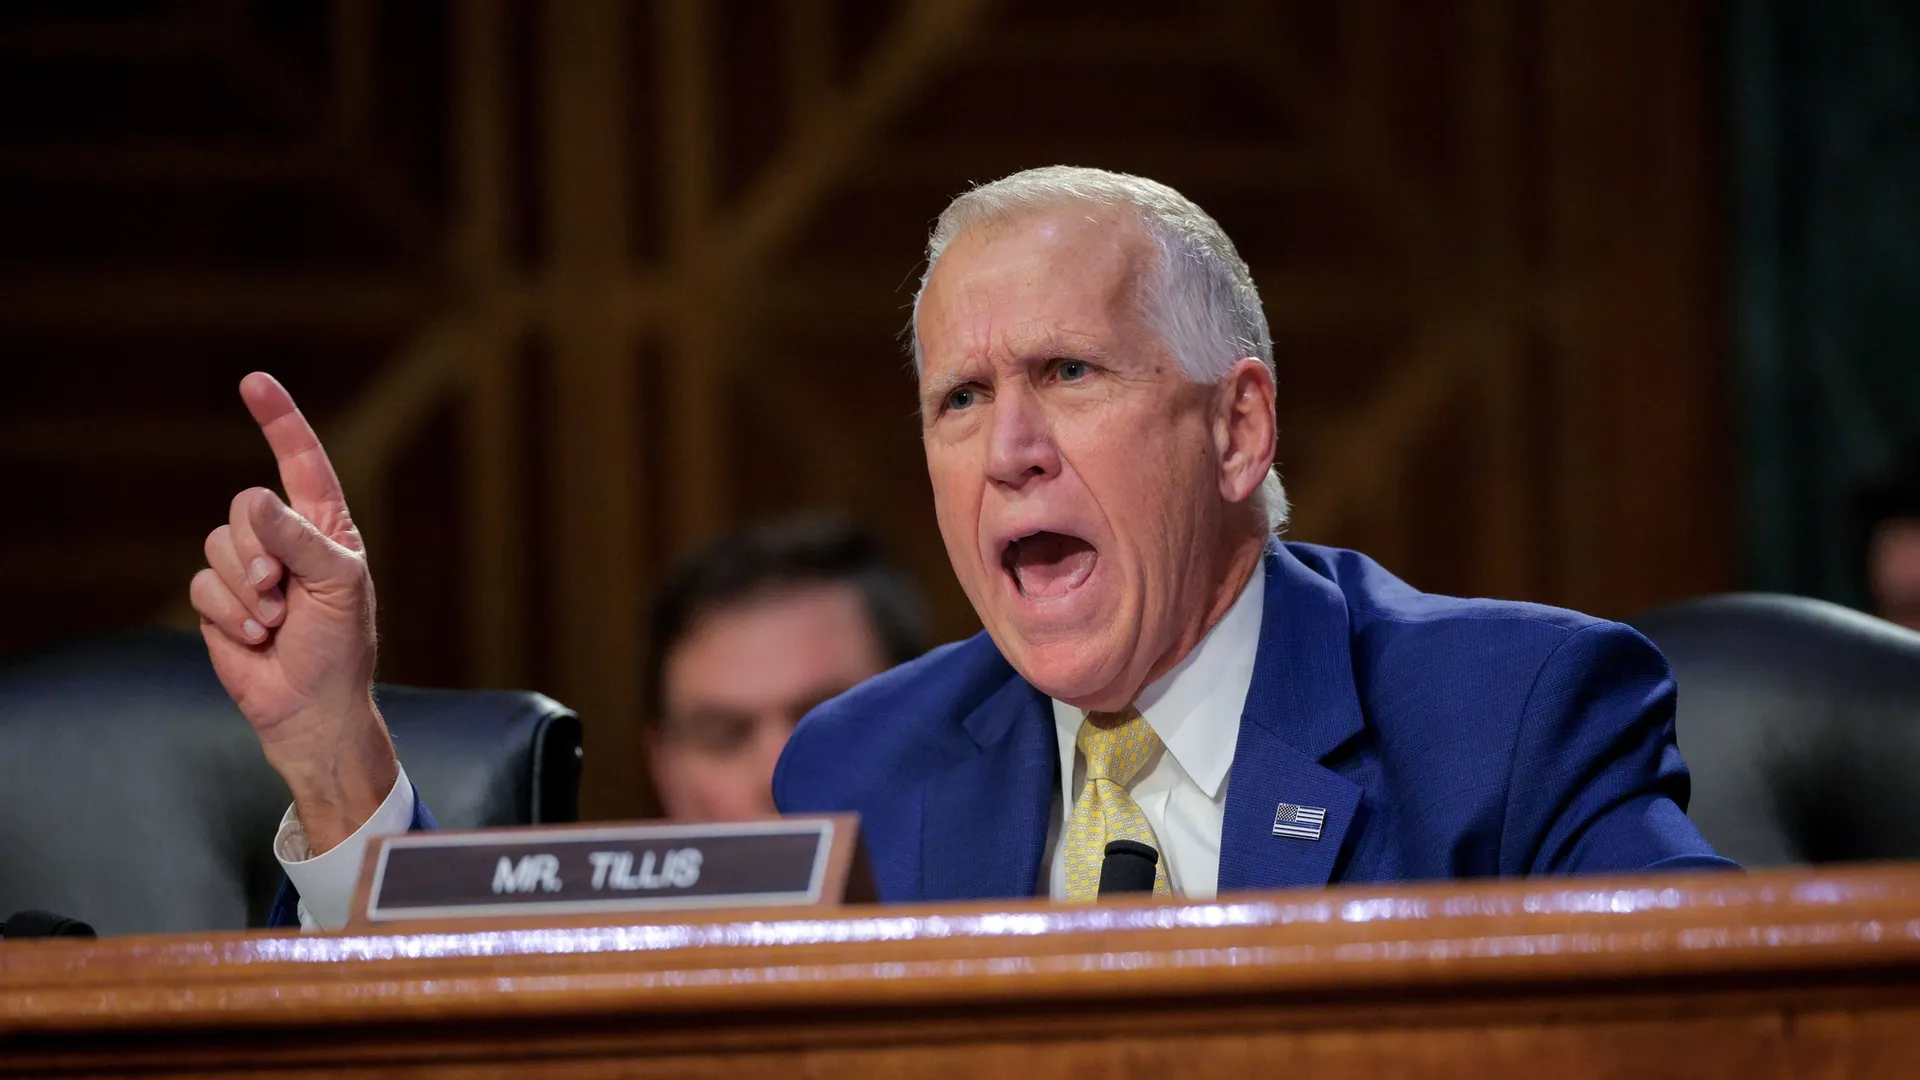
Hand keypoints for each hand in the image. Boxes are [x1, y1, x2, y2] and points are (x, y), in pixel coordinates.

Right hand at [190, 373, 396, 853]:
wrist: (312, 706)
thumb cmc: (341, 646)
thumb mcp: (339, 587)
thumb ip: (300, 540)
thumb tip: (257, 500)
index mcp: (325, 526)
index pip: (301, 462)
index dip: (279, 421)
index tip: (254, 382)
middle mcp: (283, 538)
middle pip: (245, 507)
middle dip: (260, 551)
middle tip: (285, 593)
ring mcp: (247, 568)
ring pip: (217, 545)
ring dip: (246, 590)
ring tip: (277, 621)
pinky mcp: (218, 600)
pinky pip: (201, 585)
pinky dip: (229, 613)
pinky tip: (255, 637)